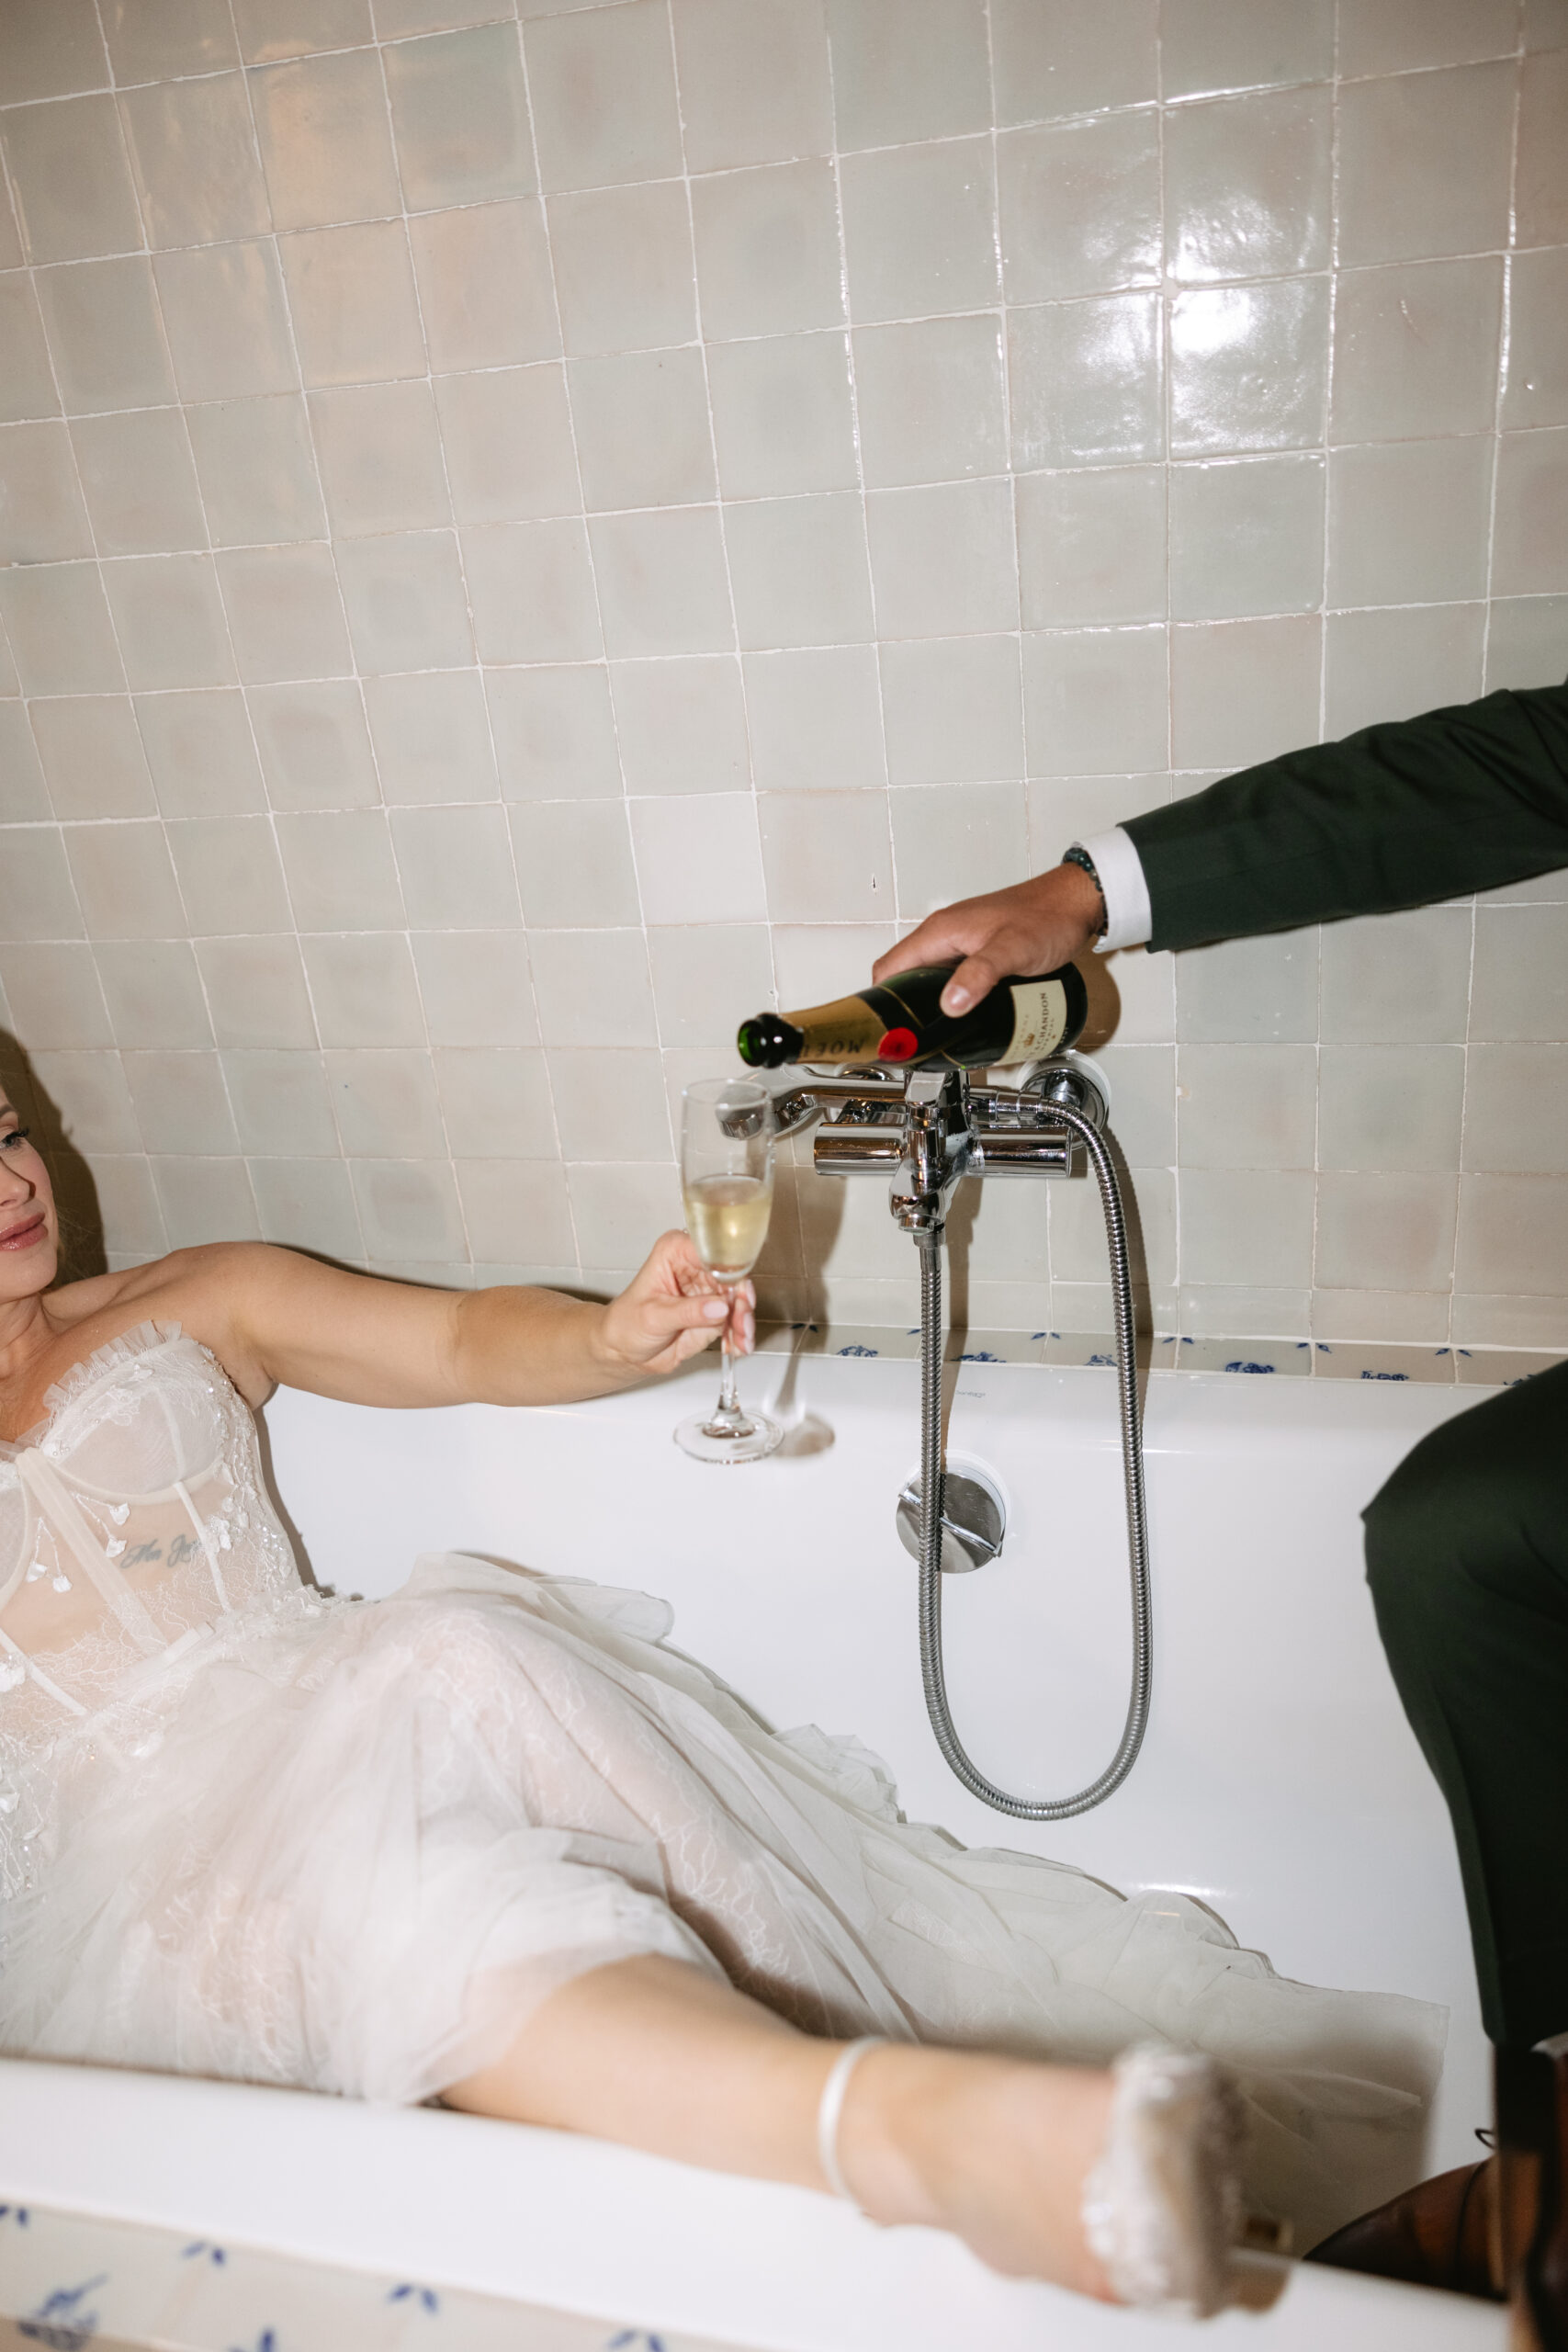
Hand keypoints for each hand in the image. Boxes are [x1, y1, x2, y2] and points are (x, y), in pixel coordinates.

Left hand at [597, 1231, 755, 1378]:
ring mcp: (708, 1290)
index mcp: (676, 1252)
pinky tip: (737, 1346)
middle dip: (741, 1302)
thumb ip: (688, 1311)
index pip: (712, 1253)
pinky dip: (740, 1335)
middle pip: (733, 1277)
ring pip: (739, 1300)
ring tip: (741, 1339)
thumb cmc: (626, 1324)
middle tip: (741, 1323)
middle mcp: (696, 1267)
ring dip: (744, 1322)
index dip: (730, 1272)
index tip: (738, 1293)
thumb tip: (719, 1308)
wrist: (624, 1351)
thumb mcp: (653, 1317)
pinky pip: (736, 1321)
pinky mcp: (716, 1312)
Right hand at [871, 863, 1104, 1016]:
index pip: (889, 969)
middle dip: (905, 1010)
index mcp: (940, 932)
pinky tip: (965, 1016)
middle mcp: (945, 936)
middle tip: (914, 1041)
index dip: (882, 1002)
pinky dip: (952, 998)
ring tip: (938, 1035)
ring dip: (930, 1005)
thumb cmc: (1048, 915)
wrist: (1076, 902)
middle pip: (905, 978)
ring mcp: (961, 944)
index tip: (888, 1030)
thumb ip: (979, 975)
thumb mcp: (1011, 950)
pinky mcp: (978, 952)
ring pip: (929, 980)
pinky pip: (953, 978)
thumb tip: (949, 1005)